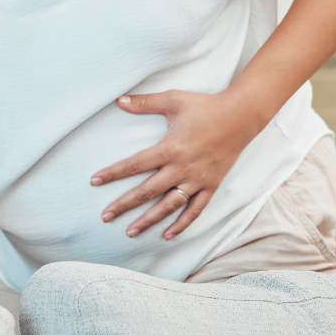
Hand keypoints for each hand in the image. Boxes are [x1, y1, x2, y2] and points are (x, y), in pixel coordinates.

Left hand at [89, 90, 262, 240]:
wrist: (241, 117)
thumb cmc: (205, 106)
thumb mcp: (173, 100)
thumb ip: (145, 102)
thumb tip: (118, 100)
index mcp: (170, 149)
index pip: (134, 165)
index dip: (112, 173)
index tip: (94, 181)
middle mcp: (182, 169)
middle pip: (147, 192)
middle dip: (124, 205)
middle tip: (105, 216)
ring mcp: (197, 180)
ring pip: (169, 206)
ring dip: (149, 220)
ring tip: (130, 232)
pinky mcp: (211, 186)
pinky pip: (195, 210)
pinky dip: (182, 224)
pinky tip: (168, 235)